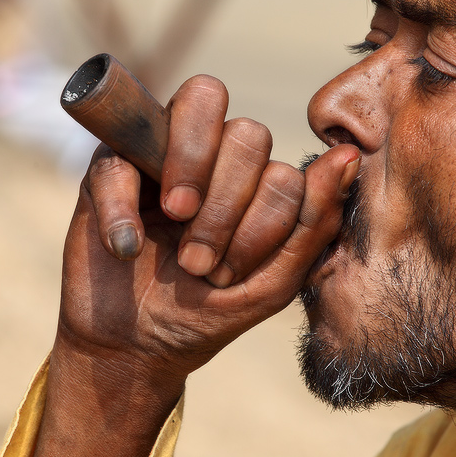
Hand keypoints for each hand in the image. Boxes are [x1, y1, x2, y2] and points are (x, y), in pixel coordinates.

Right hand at [58, 74, 360, 384]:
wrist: (134, 348)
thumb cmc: (204, 313)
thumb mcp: (269, 284)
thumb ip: (312, 224)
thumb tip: (348, 156)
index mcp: (255, 181)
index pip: (280, 167)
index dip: (261, 223)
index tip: (230, 274)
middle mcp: (213, 154)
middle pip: (247, 133)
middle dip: (228, 210)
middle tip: (199, 263)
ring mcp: (160, 151)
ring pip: (197, 109)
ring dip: (192, 185)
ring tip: (171, 238)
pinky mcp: (108, 166)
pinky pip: (123, 156)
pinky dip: (124, 210)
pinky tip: (125, 248)